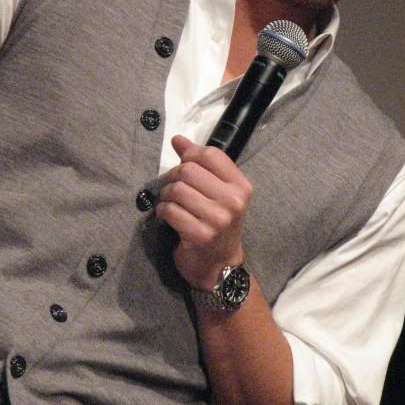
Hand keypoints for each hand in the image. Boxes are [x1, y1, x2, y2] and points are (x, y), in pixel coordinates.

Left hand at [155, 135, 251, 289]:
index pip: (210, 154)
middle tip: (174, 190)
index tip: (184, 166)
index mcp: (241, 186)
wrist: (218, 264)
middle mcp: (233, 201)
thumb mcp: (216, 191)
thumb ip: (199, 163)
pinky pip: (169, 210)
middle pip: (188, 170)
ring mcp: (218, 220)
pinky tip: (169, 217)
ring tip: (172, 204)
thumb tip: (178, 139)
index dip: (190, 155)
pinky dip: (163, 211)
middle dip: (173, 178)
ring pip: (176, 190)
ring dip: (166, 196)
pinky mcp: (200, 235)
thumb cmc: (216, 223)